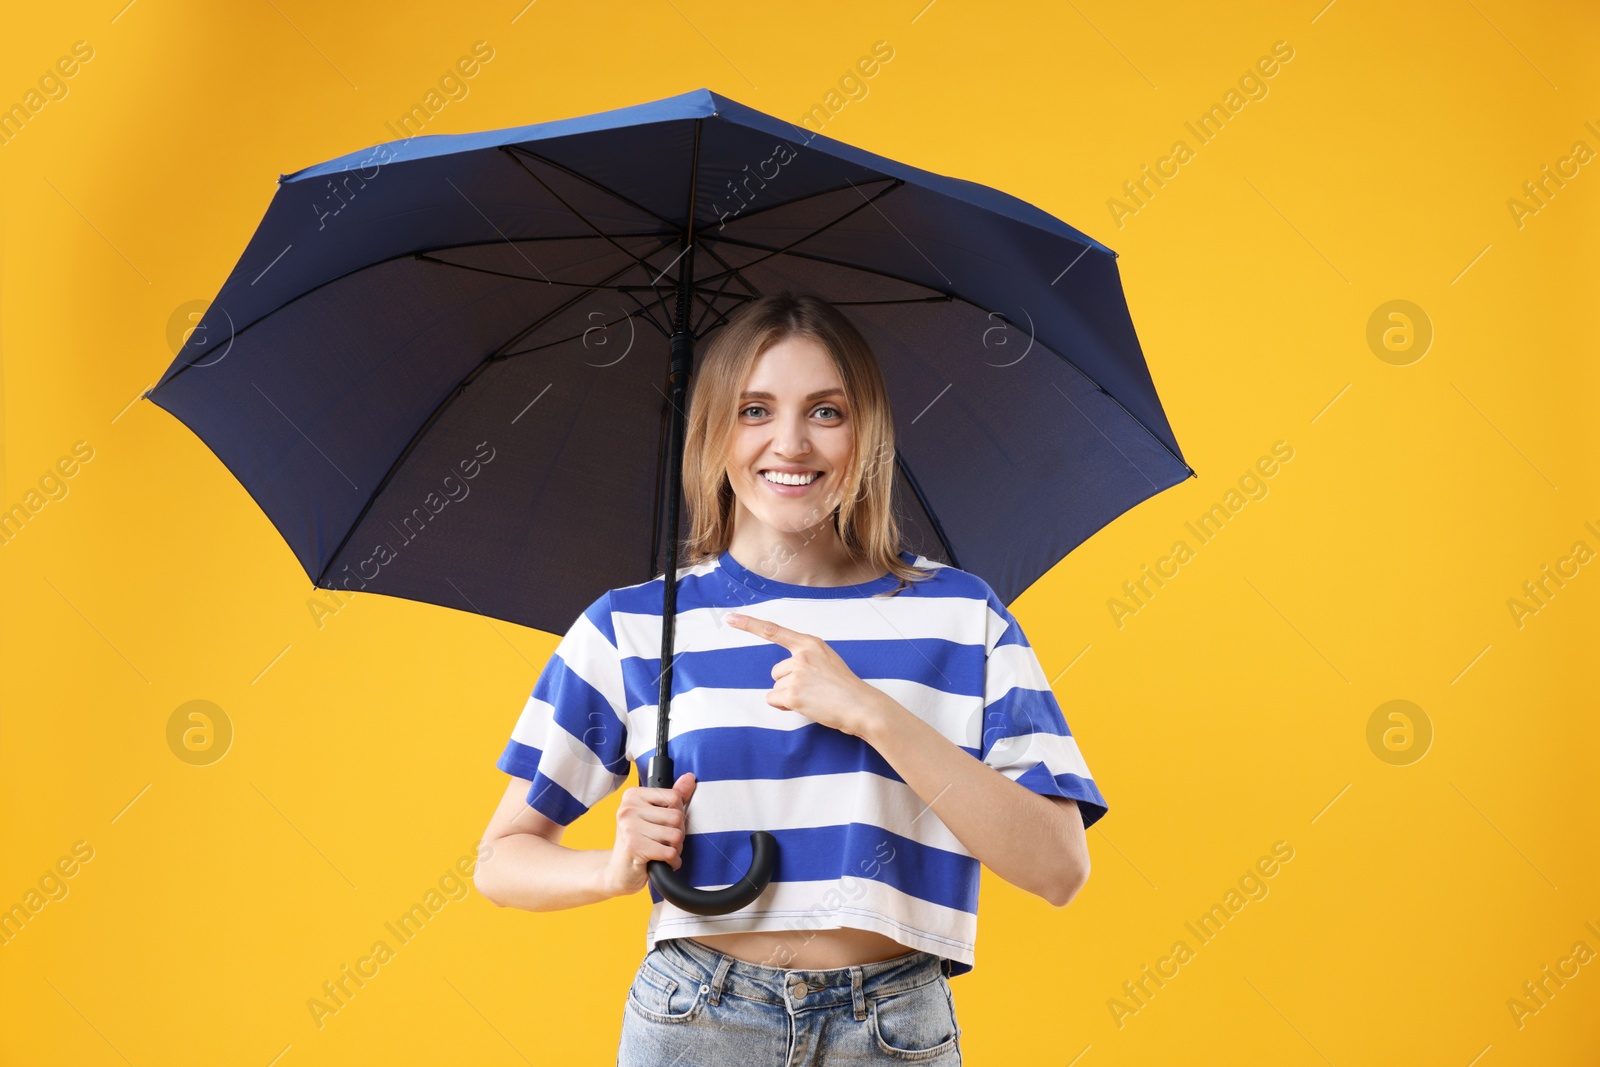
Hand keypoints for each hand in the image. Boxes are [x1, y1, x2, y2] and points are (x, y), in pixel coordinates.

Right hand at [600, 772, 695, 897]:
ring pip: (675, 835)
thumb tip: (690, 778)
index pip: (674, 797)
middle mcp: (628, 808)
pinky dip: (672, 862)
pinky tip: (661, 862)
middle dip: (678, 834)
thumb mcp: (653, 816)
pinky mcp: (634, 847)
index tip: (665, 824)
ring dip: (675, 849)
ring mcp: (629, 827)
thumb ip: (672, 797)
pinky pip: (670, 853)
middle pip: (677, 816)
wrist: (617, 872)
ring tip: (661, 851)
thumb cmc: (638, 842)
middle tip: (664, 842)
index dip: (678, 813)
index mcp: (633, 795)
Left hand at [724, 612, 884, 738]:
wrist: (861, 706)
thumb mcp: (828, 661)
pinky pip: (774, 700)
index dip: (749, 624)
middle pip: (775, 671)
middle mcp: (802, 655)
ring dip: (789, 696)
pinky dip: (785, 706)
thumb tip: (784, 672)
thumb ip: (806, 659)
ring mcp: (796, 673)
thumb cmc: (846, 688)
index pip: (773, 631)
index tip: (730, 618)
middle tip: (814, 690)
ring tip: (814, 698)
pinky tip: (807, 705)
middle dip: (788, 684)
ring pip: (775, 687)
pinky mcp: (792, 693)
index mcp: (811, 643)